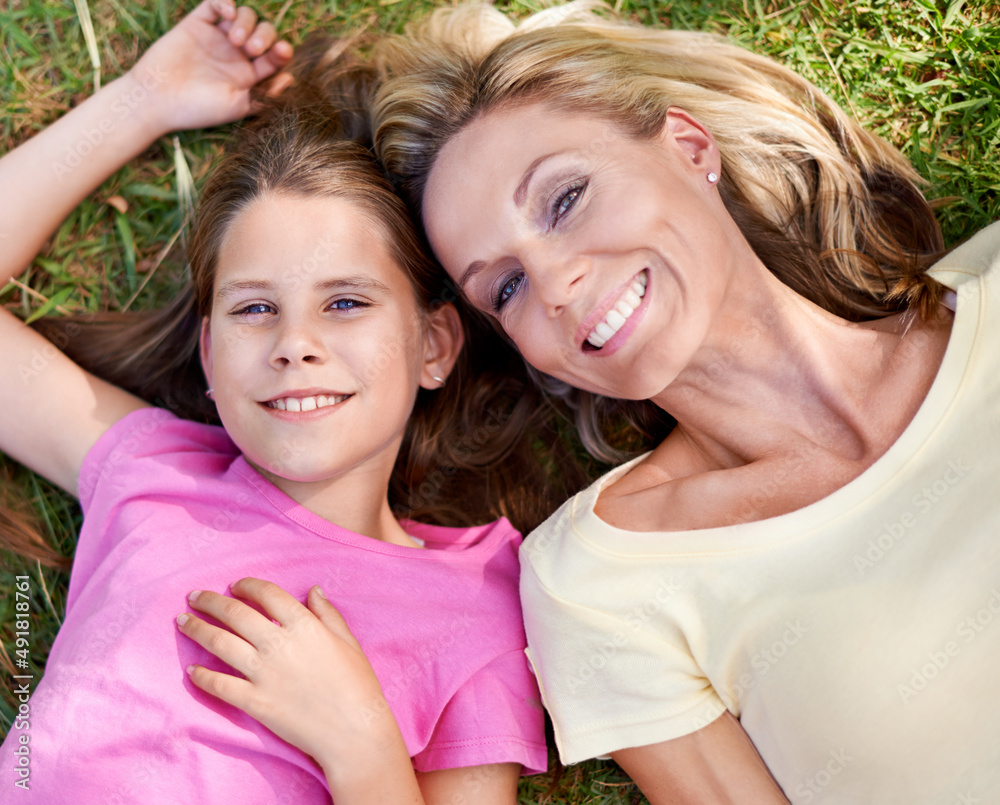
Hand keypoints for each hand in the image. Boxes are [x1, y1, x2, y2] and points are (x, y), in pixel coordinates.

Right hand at [128, 0, 291, 134]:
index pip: (275, 57)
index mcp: (251, 76)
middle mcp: (237, 55)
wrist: (157, 100)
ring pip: (245, 16)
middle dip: (265, 36)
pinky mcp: (198, 24)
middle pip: (265, 33)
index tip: (281, 51)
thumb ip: (265, 95)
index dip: (282, 51)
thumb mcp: (238, 107)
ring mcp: (218, 38)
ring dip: (248, 23)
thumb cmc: (198, 109)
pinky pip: (216, 4)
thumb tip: (291, 80)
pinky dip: (225, 2)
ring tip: (236, 40)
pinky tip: (228, 13)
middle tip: (252, 49)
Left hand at [177, 579, 403, 776]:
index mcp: (305, 625)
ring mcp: (263, 673)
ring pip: (220, 643)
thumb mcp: (348, 641)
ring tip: (182, 622)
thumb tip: (313, 590)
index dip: (247, 586)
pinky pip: (220, 685)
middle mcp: (279, 644)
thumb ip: (328, 613)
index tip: (235, 585)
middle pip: (235, 613)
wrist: (353, 732)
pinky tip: (191, 671)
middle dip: (211, 602)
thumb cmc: (357, 684)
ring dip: (197, 629)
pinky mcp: (255, 702)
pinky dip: (202, 677)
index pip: (267, 594)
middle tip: (195, 596)